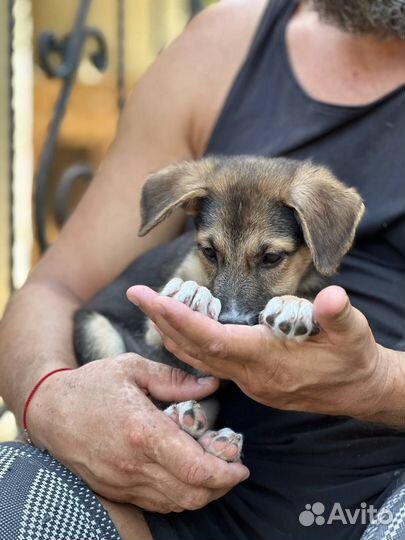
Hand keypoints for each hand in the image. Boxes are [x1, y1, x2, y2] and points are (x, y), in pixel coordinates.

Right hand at [27, 354, 248, 511]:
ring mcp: (123, 481)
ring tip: (212, 471)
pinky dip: (179, 496)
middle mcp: (134, 464)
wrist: (50, 410)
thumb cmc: (93, 384)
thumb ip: (175, 380)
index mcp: (143, 431)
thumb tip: (211, 386)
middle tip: (232, 469)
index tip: (241, 466)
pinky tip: (185, 476)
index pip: (196, 468)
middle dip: (221, 486)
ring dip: (202, 493)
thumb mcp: (133, 368)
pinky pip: (156, 504)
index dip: (226, 472)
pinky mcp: (115, 490)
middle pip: (192, 493)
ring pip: (176, 503)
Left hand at [128, 285, 398, 420]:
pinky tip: (181, 330)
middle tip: (137, 294)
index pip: (212, 340)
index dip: (180, 319)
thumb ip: (338, 315)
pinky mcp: (250, 382)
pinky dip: (188, 346)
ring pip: (197, 360)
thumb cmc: (353, 359)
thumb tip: (332, 296)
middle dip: (162, 321)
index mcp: (267, 360)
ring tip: (151, 308)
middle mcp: (250, 375)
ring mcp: (248, 382)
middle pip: (194, 350)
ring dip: (171, 334)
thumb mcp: (353, 334)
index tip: (151, 298)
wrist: (358, 391)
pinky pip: (207, 365)